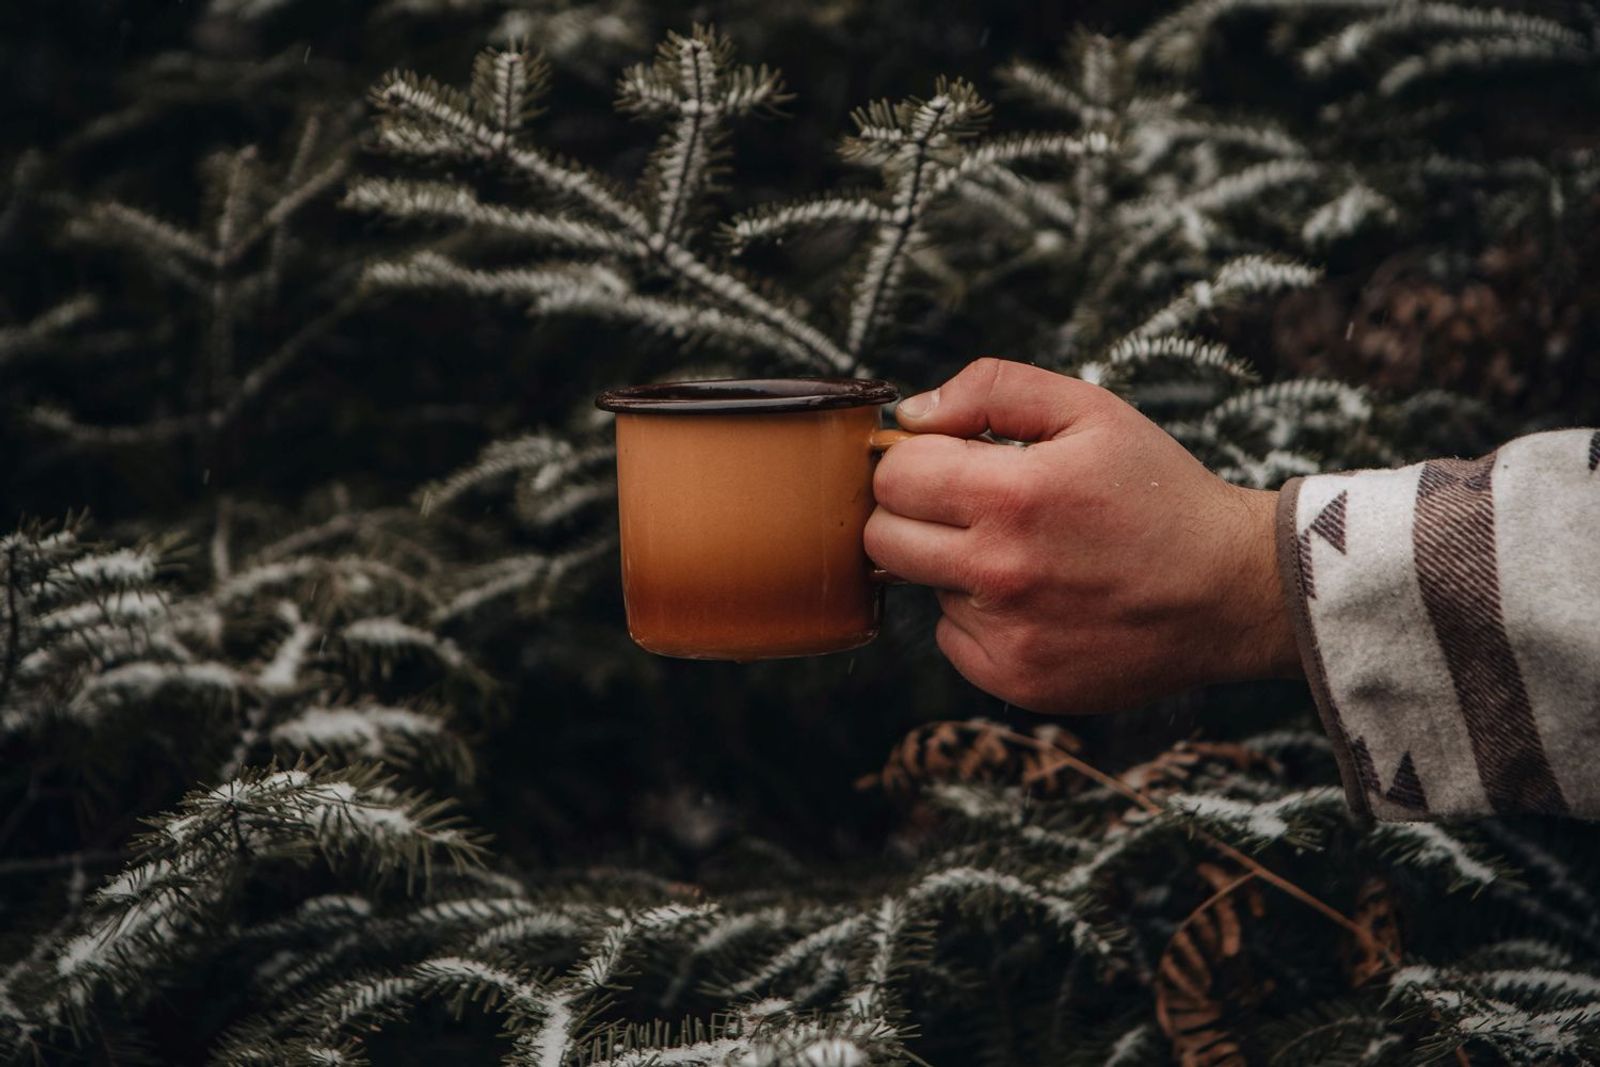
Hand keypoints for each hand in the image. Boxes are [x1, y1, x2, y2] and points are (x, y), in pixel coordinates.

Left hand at [866, 358, 1302, 713]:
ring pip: (921, 587)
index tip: (945, 462)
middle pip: (883, 538)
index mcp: (1012, 494)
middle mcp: (1000, 570)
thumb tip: (911, 414)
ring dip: (952, 566)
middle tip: (970, 506)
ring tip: (1023, 553)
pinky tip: (1036, 600)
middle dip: (913, 514)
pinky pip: (952, 640)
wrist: (1230, 589)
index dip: (913, 461)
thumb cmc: (1157, 491)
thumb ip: (991, 390)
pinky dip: (979, 619)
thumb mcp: (1089, 410)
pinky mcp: (1017, 679)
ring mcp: (1006, 634)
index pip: (893, 476)